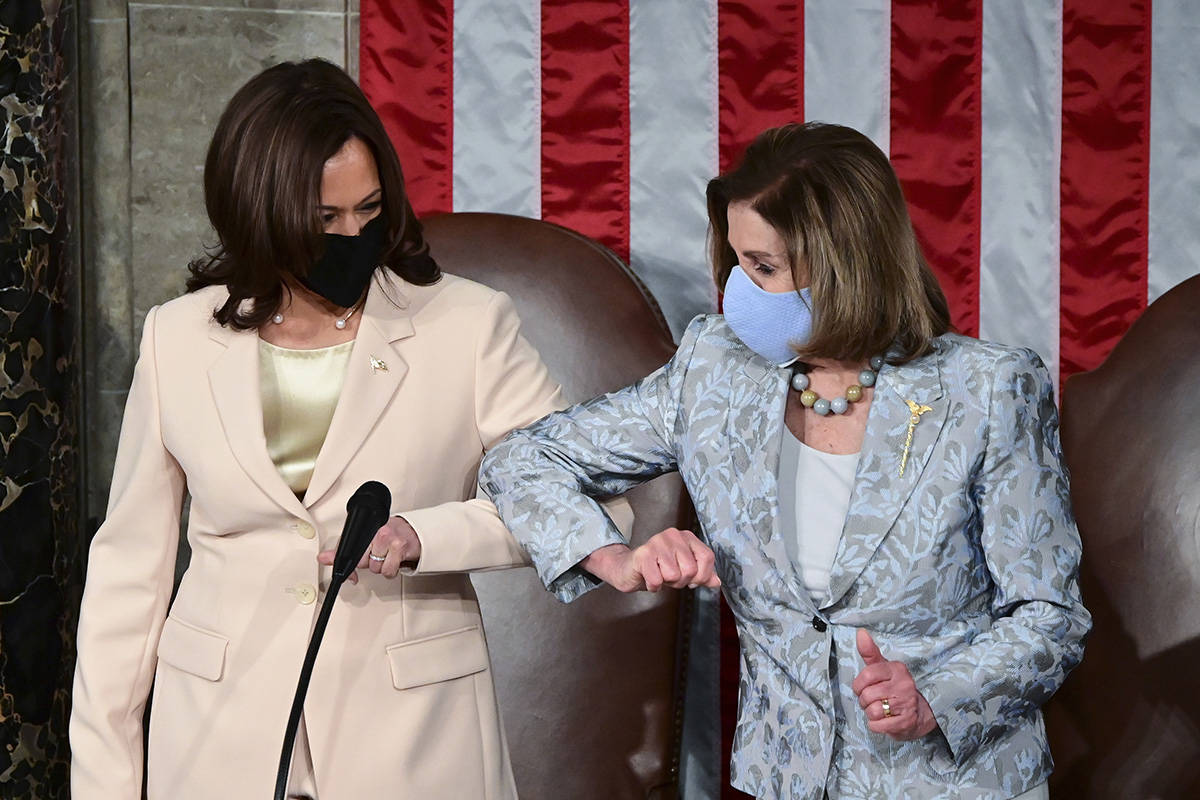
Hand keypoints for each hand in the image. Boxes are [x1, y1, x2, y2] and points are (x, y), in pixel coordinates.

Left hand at [317, 516, 420, 582]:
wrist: (414, 532)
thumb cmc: (389, 535)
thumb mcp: (364, 539)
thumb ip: (343, 551)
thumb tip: (323, 558)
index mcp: (366, 528)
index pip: (348, 548)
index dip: (349, 564)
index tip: (350, 574)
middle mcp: (377, 531)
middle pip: (361, 562)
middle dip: (368, 562)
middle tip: (377, 554)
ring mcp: (389, 539)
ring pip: (375, 568)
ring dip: (380, 567)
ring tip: (386, 556)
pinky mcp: (400, 548)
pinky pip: (388, 572)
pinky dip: (391, 570)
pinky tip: (393, 560)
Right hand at [581, 528, 720, 592]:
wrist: (628, 569)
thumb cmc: (659, 568)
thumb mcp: (684, 570)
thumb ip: (702, 575)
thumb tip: (717, 582)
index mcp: (686, 537)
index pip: (707, 557)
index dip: (702, 575)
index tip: (692, 580)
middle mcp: (673, 535)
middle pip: (691, 569)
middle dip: (681, 581)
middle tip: (669, 577)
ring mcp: (657, 543)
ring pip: (674, 576)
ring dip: (666, 583)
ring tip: (659, 575)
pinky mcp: (642, 554)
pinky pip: (657, 581)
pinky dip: (653, 586)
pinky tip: (648, 578)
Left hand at [851, 629, 938, 740]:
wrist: (920, 713)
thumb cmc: (895, 688)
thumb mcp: (883, 668)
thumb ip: (870, 652)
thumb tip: (861, 633)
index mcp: (897, 669)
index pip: (867, 675)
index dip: (859, 685)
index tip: (862, 687)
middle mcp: (904, 685)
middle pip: (867, 696)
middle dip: (865, 701)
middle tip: (874, 700)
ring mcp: (906, 703)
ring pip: (872, 711)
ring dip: (871, 714)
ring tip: (881, 710)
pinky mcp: (906, 722)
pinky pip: (878, 726)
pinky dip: (876, 726)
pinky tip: (885, 720)